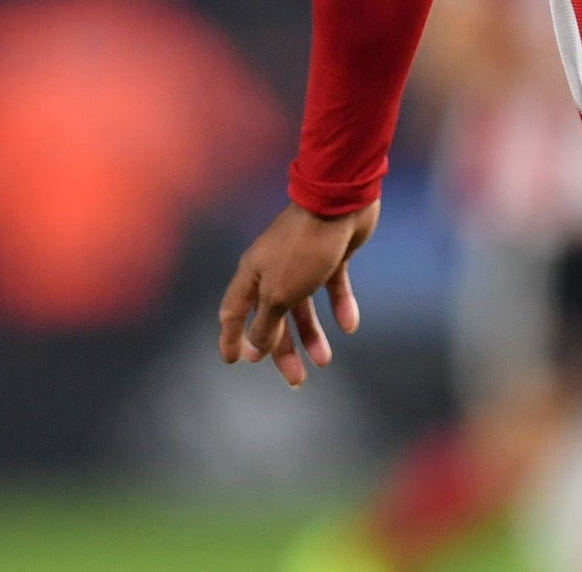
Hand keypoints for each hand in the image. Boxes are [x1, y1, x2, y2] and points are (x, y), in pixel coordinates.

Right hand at [218, 201, 377, 387]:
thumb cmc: (302, 249)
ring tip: (324, 361)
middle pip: (273, 317)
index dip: (231, 338)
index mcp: (253, 275)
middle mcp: (274, 270)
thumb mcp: (279, 294)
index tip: (234, 361)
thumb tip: (254, 348)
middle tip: (296, 379)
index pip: (233, 312)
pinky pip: (333, 287)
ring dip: (312, 334)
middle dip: (282, 348)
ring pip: (304, 306)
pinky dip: (340, 305)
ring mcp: (303, 262)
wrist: (340, 203)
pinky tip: (349, 324)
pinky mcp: (331, 256)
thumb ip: (266, 323)